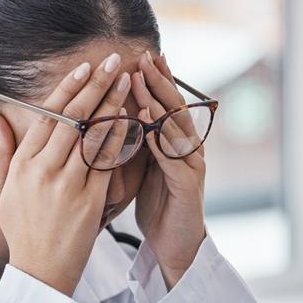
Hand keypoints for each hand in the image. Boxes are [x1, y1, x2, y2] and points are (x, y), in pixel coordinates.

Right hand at [0, 53, 133, 296]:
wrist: (40, 273)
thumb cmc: (21, 231)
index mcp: (21, 164)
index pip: (47, 116)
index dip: (67, 89)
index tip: (83, 68)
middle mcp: (43, 170)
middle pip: (73, 118)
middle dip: (95, 86)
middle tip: (114, 62)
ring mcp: (67, 185)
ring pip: (93, 135)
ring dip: (113, 104)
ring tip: (127, 81)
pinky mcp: (89, 200)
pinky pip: (107, 161)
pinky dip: (120, 137)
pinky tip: (133, 118)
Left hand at [130, 50, 206, 289]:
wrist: (176, 246)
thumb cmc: (159, 206)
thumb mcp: (143, 169)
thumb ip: (136, 142)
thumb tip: (113, 115)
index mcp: (175, 144)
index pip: (165, 104)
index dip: (155, 80)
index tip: (140, 56)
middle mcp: (187, 149)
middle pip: (174, 107)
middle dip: (159, 81)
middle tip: (144, 56)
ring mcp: (190, 167)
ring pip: (175, 128)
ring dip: (157, 103)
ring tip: (141, 82)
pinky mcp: (188, 188)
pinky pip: (173, 159)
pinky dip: (160, 141)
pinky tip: (148, 126)